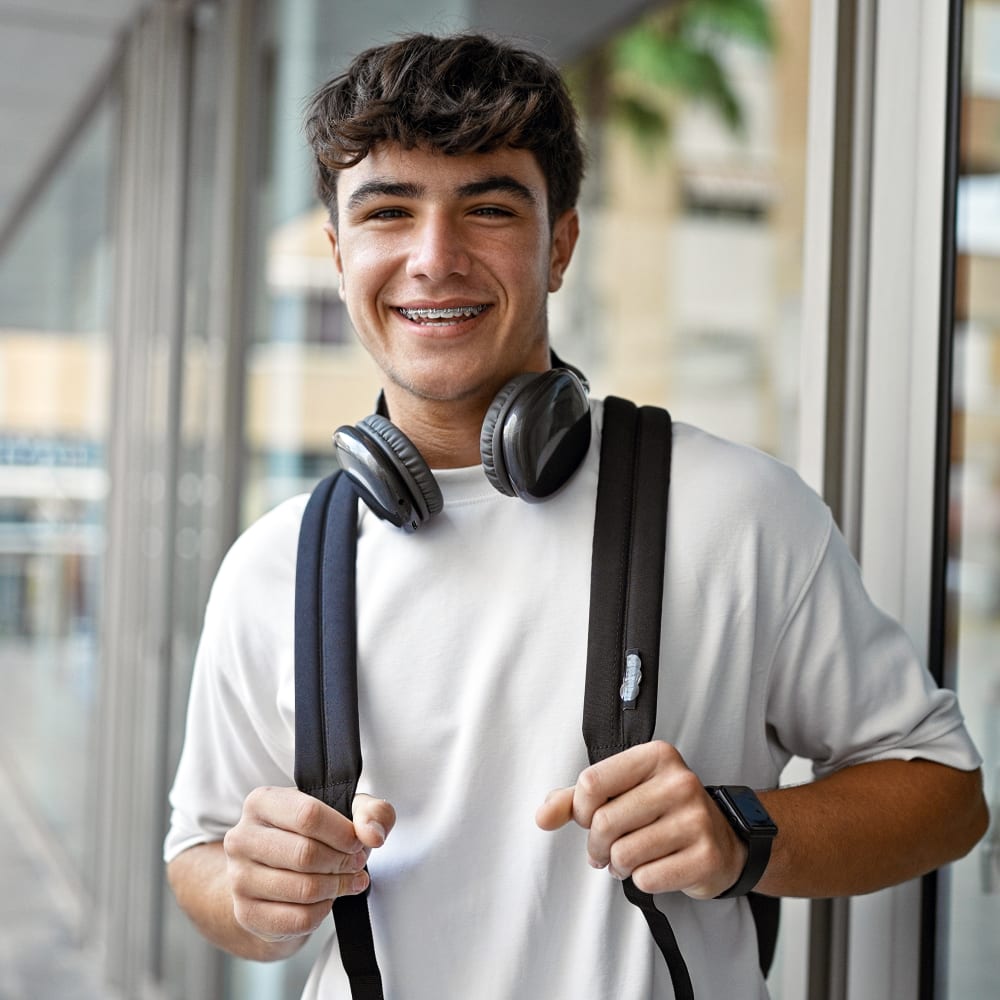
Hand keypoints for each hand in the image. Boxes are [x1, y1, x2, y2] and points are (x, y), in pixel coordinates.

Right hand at [223, 786, 395, 942]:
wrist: (275, 870)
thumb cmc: (311, 834)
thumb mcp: (344, 810)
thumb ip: (370, 813)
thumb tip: (373, 835)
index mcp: (262, 802)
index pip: (308, 815)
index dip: (342, 833)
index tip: (357, 843)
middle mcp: (242, 838)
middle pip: (305, 854)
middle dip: (341, 862)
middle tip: (355, 864)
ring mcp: (239, 878)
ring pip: (303, 889)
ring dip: (336, 887)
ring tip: (345, 880)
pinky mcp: (246, 913)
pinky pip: (297, 919)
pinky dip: (322, 912)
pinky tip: (326, 899)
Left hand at [535, 741, 744, 898]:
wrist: (723, 842)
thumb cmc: (662, 813)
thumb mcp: (621, 792)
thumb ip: (575, 799)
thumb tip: (542, 817)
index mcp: (656, 756)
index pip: (591, 782)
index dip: (580, 810)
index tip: (589, 818)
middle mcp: (680, 782)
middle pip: (604, 821)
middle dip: (597, 845)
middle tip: (605, 850)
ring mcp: (696, 819)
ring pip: (623, 853)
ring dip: (618, 865)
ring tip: (630, 859)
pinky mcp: (705, 856)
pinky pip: (647, 878)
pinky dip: (642, 880)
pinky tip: (654, 869)